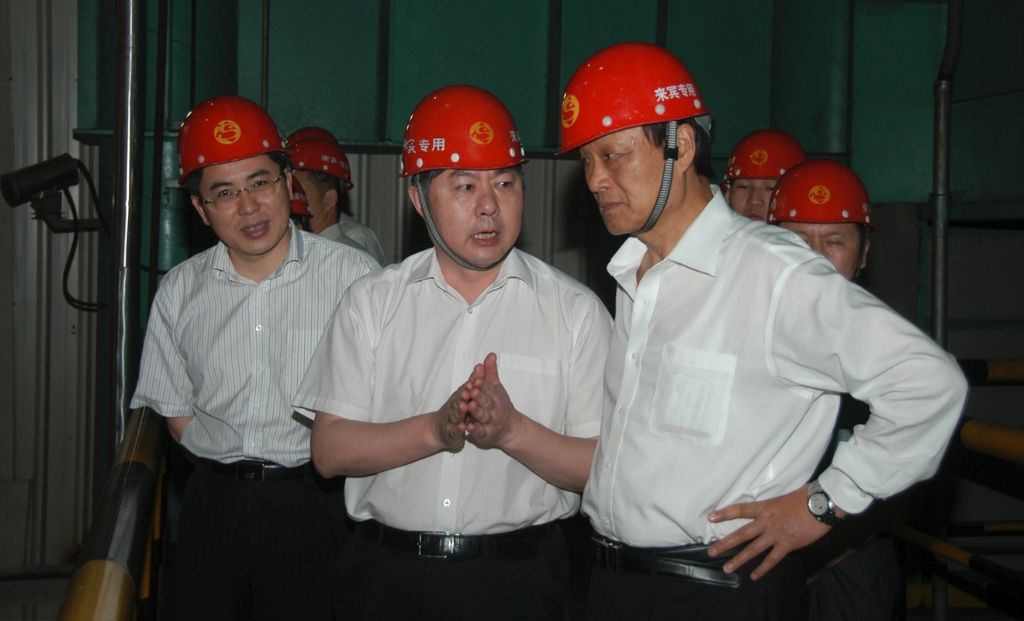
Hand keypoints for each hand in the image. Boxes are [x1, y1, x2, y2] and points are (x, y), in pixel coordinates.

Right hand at [433, 380, 473, 451]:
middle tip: (468, 391)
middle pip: (458, 400)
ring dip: (459, 410)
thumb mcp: (464, 394)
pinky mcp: (451, 432)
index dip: (469, 385)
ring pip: (455, 414)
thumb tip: (481, 365)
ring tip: (464, 406)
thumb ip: (473, 381)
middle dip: (463, 396)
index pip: (464, 390)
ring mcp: (452, 420)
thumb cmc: (456, 409)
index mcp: (459, 397)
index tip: (475, 380)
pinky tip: (463, 428)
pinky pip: (455, 431)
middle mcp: (454, 407)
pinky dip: (458, 429)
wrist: (439, 429)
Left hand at [465, 353, 521, 448]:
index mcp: (495, 395)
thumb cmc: (501, 405)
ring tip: (469, 406)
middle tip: (471, 391)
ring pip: (483, 416)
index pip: (489, 388)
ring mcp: (491, 421)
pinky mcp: (486, 434)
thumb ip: (490, 372)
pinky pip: (480, 432)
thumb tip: (490, 354)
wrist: (511, 428)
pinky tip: (468, 427)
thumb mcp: (496, 387)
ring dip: (476, 411)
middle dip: (479, 396)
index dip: (482, 384)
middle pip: (486, 401)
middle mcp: (494, 408)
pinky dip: (475, 430)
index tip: (475, 380)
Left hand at [706, 484, 831, 579]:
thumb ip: (773, 507)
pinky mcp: (787, 545)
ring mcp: (776, 534)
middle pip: (741, 534)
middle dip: (725, 544)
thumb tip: (769, 513)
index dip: (725, 513)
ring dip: (739, 560)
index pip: (740, 510)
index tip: (711, 517)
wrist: (820, 505)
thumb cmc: (805, 497)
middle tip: (711, 552)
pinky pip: (772, 560)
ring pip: (753, 550)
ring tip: (726, 568)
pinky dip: (763, 569)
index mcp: (765, 507)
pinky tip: (754, 576)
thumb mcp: (783, 498)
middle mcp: (766, 522)